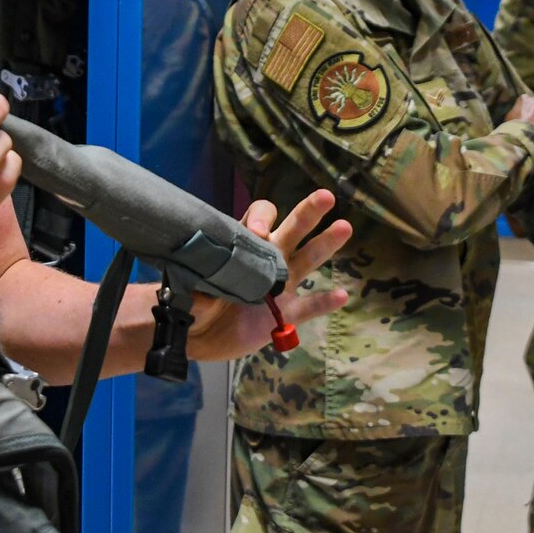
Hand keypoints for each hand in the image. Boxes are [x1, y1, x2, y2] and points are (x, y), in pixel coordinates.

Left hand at [185, 189, 352, 359]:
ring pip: (307, 260)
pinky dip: (325, 302)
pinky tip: (343, 295)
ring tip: (344, 228)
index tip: (260, 233)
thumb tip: (201, 293)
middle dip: (308, 212)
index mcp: (244, 245)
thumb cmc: (194, 302)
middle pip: (291, 230)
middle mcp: (267, 259)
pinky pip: (309, 307)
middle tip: (326, 197)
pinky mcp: (286, 315)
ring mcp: (280, 287)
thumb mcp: (189, 293)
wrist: (200, 335)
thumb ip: (197, 291)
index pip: (257, 218)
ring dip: (325, 244)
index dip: (260, 220)